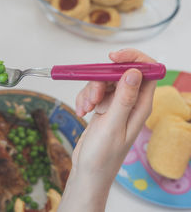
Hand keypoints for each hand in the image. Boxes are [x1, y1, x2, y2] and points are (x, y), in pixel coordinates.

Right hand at [58, 49, 156, 211]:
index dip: (133, 60)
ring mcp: (116, 105)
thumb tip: (135, 72)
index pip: (147, 72)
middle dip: (101, 80)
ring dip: (90, 91)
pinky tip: (82, 111)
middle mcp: (130, 102)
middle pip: (119, 74)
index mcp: (140, 106)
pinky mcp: (103, 108)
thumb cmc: (103, 155)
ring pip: (103, 82)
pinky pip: (93, 92)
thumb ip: (124, 98)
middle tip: (93, 97)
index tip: (113, 58)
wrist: (88, 170)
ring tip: (86, 108)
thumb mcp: (113, 125)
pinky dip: (85, 98)